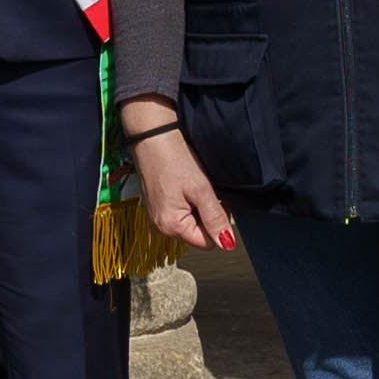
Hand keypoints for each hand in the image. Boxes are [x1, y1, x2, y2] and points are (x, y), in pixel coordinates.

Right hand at [122, 117, 237, 255]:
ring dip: (197, 208)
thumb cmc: (171, 158)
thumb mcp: (200, 189)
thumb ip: (215, 218)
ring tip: (191, 185)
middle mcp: (160, 227)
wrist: (151, 135)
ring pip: (189, 223)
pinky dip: (187, 202)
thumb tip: (227, 243)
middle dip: (206, 215)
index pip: (207, 242)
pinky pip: (179, 213)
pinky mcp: (156, 207)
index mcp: (170, 226)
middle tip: (203, 190)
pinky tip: (183, 185)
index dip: (218, 224)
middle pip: (197, 234)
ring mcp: (156, 217)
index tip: (217, 201)